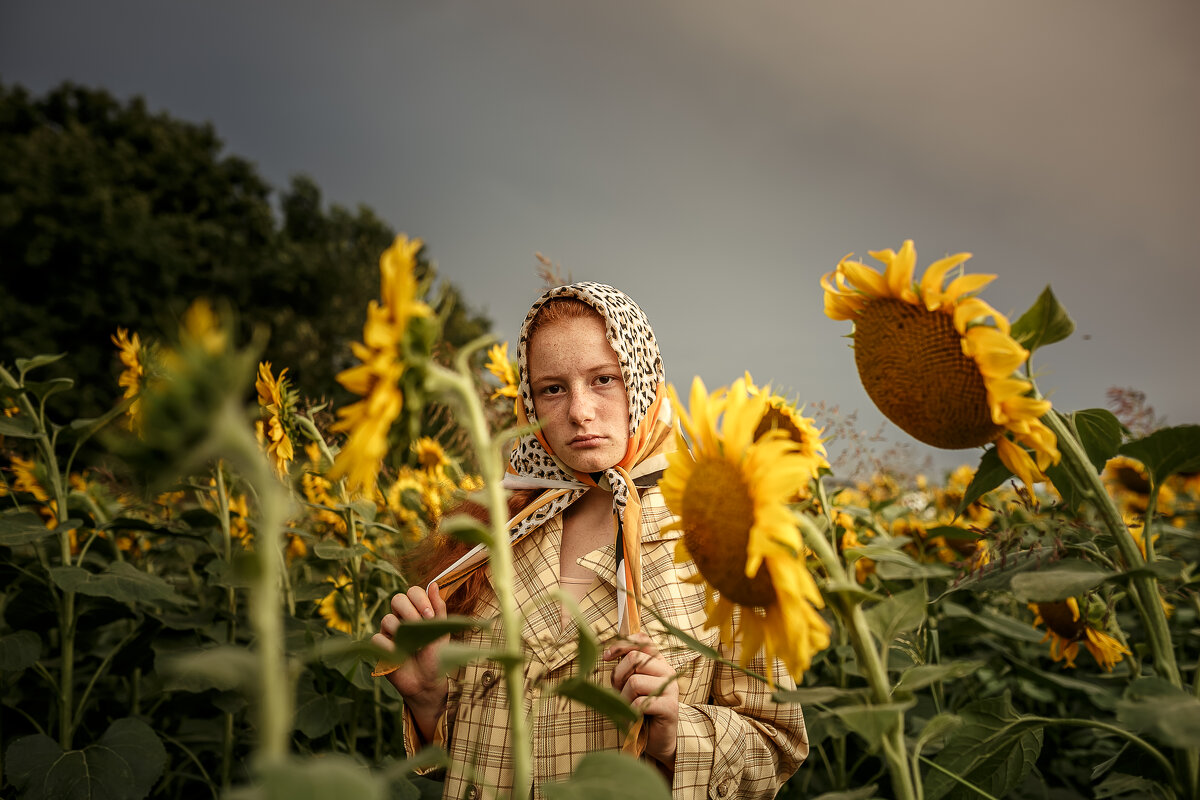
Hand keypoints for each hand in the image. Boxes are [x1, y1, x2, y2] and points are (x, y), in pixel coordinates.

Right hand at [371, 581, 449, 739]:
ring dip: (401, 630)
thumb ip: (438, 609)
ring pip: (387, 619)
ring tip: (413, 645)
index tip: (429, 615)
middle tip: (421, 625)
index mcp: (416, 611)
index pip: (412, 592)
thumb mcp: (441, 632)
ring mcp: (389, 632)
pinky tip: (400, 654)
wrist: (428, 681)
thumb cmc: (435, 655)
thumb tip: (433, 584)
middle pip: (397, 599)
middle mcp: (401, 618)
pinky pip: (377, 639)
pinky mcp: (380, 648)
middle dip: (410, 610)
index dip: (420, 599)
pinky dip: (389, 646)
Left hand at [605, 633, 678, 771]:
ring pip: (635, 681)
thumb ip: (626, 668)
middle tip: (620, 692)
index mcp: (658, 662)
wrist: (657, 740)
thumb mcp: (630, 684)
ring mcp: (671, 688)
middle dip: (619, 676)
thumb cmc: (640, 710)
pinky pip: (640, 703)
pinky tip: (637, 717)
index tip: (606, 656)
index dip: (622, 644)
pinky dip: (632, 711)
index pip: (643, 640)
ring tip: (630, 707)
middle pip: (635, 659)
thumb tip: (608, 653)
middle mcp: (667, 671)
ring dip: (624, 698)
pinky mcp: (670, 707)